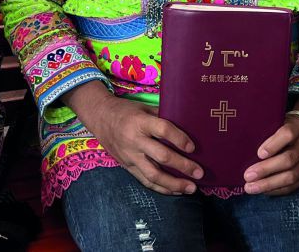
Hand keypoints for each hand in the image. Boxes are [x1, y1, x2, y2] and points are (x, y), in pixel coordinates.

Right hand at [65, 81, 202, 195]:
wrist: (99, 117)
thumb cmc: (126, 110)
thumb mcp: (144, 107)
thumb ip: (163, 117)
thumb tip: (187, 125)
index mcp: (140, 122)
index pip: (163, 130)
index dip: (179, 139)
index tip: (192, 147)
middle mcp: (134, 140)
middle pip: (161, 156)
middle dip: (183, 166)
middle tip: (199, 172)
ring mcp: (130, 156)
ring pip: (153, 174)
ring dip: (174, 183)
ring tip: (191, 187)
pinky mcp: (127, 166)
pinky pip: (146, 181)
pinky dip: (162, 188)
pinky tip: (176, 190)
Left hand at [243, 100, 298, 195]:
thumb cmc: (288, 126)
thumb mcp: (280, 121)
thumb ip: (267, 130)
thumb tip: (242, 144)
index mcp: (297, 128)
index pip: (287, 134)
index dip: (273, 144)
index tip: (258, 153)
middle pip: (288, 159)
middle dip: (266, 169)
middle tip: (247, 176)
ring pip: (292, 176)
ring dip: (269, 184)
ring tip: (250, 187)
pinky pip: (294, 186)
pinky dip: (277, 190)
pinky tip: (263, 191)